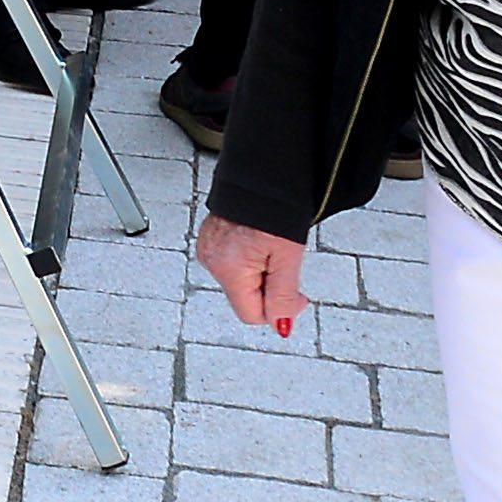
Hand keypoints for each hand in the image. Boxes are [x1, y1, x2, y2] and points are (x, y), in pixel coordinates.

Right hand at [195, 216, 308, 336]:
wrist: (262, 174)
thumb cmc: (276, 209)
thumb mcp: (288, 258)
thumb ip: (283, 297)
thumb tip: (280, 327)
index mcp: (229, 268)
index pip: (251, 315)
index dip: (277, 309)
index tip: (293, 292)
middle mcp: (212, 261)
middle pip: (245, 298)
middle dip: (267, 287)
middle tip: (282, 262)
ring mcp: (208, 250)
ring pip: (240, 282)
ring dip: (258, 273)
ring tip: (269, 247)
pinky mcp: (209, 241)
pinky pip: (232, 265)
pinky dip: (248, 260)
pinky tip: (257, 242)